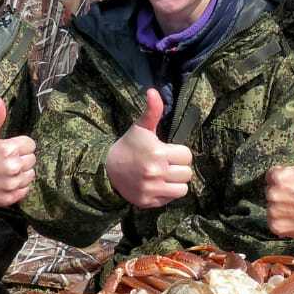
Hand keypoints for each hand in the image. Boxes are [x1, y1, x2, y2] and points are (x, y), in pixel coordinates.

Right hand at [0, 96, 36, 206]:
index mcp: (8, 149)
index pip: (31, 144)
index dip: (21, 145)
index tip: (9, 148)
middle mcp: (13, 166)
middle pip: (32, 159)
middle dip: (22, 158)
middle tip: (6, 160)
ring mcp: (12, 183)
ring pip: (31, 174)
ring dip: (22, 172)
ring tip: (7, 171)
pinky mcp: (11, 198)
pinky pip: (26, 189)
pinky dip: (19, 186)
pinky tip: (6, 182)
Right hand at [105, 89, 193, 208]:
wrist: (107, 169)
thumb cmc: (129, 146)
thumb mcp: (141, 128)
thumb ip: (152, 111)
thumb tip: (153, 90)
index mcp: (158, 153)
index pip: (187, 156)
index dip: (180, 153)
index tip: (169, 152)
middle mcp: (156, 172)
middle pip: (187, 173)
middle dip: (179, 168)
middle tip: (167, 164)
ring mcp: (152, 189)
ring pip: (182, 189)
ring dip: (176, 183)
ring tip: (165, 176)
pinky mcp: (148, 202)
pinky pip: (170, 199)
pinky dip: (166, 193)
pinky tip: (157, 185)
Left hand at [266, 111, 293, 243]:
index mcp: (279, 176)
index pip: (274, 175)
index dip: (288, 178)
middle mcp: (273, 194)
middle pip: (272, 191)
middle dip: (284, 192)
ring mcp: (274, 212)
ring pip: (273, 206)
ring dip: (283, 207)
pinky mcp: (277, 228)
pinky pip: (274, 222)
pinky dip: (284, 222)